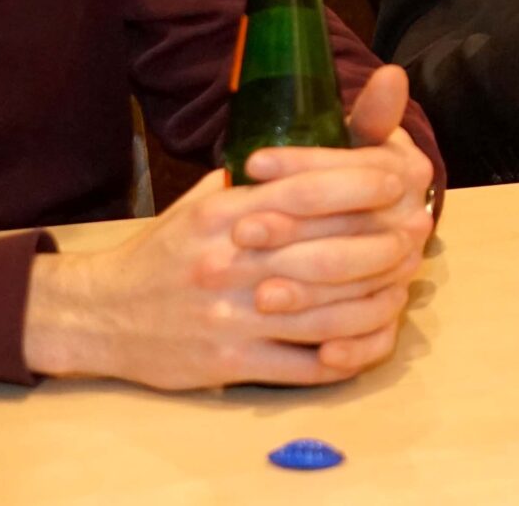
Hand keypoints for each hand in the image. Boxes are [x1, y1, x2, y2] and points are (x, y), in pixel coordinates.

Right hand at [24, 83, 436, 388]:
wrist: (99, 315)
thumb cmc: (162, 252)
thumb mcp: (200, 202)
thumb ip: (256, 184)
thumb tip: (316, 155)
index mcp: (226, 213)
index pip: (310, 190)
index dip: (364, 185)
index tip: (401, 183)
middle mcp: (230, 261)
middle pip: (329, 250)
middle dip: (386, 243)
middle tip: (418, 236)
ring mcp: (232, 315)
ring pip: (327, 310)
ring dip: (376, 299)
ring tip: (404, 286)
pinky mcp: (230, 362)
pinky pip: (304, 363)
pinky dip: (346, 353)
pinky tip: (369, 338)